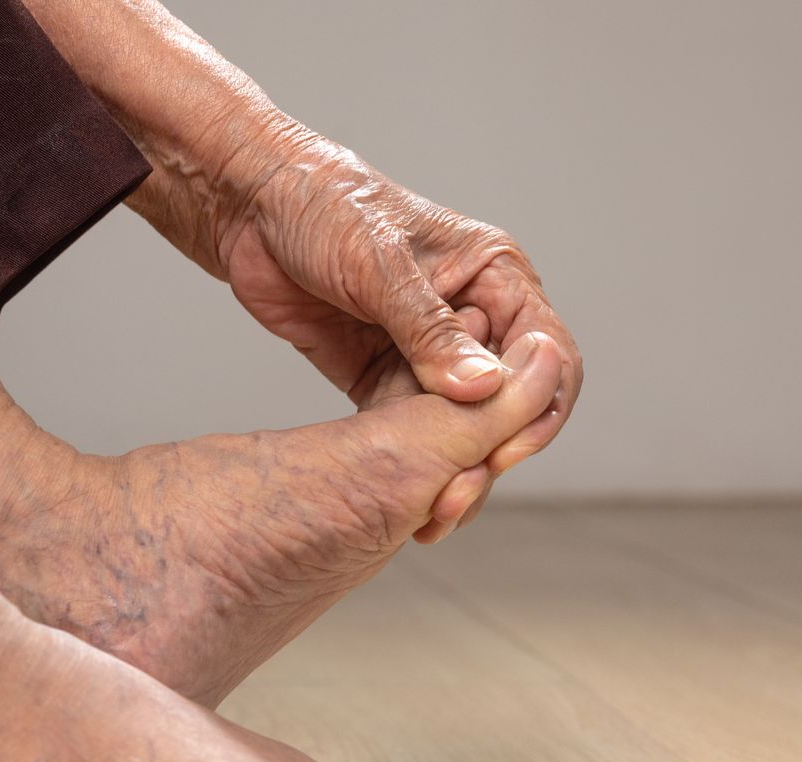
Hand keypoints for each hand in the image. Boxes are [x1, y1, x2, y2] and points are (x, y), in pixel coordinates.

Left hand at [218, 127, 582, 538]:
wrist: (251, 209)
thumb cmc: (324, 206)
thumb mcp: (381, 264)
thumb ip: (430, 330)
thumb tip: (484, 390)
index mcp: (497, 277)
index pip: (550, 354)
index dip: (538, 408)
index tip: (503, 449)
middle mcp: (474, 318)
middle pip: (512, 403)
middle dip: (492, 452)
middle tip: (454, 497)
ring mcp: (430, 354)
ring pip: (465, 428)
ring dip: (453, 470)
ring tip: (429, 515)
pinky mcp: (386, 380)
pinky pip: (415, 433)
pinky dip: (414, 466)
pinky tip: (402, 502)